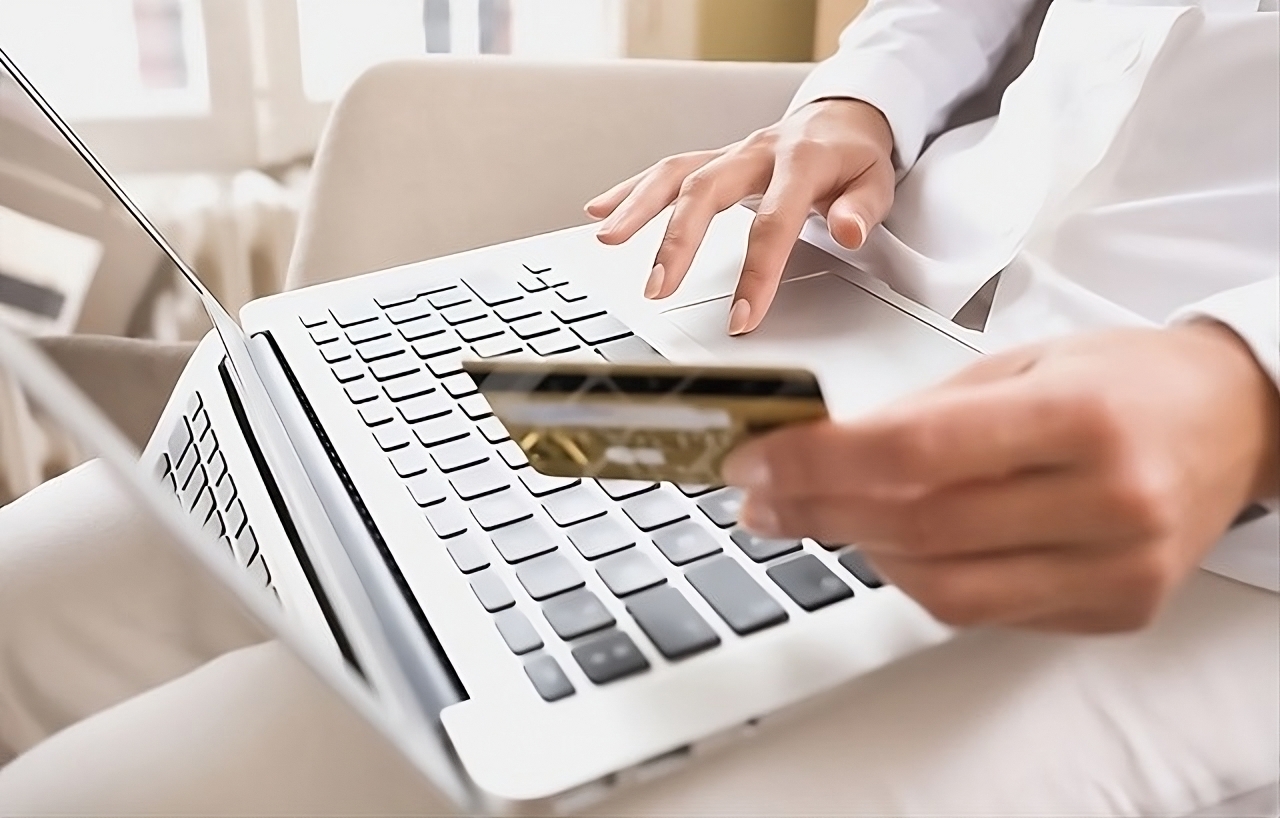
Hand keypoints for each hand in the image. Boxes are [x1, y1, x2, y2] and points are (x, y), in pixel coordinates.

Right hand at [585, 99, 894, 334]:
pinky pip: (667, 171)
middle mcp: (757, 152)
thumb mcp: (878, 181)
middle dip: (677, 241)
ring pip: (676, 175)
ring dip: (638, 207)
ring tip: (607, 239)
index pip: (774, 222)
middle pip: (706, 191)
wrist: (843, 117)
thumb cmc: (855, 158)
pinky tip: (600, 210)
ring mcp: (731, 154)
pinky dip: (630, 190)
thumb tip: (848, 231)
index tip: (742, 318)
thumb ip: (862, 209)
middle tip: (657, 287)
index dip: (757, 273)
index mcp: (801, 161)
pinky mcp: (714, 160)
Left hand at [721, 324, 1279, 631]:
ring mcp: (1116, 570)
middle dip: (817, 513)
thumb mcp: (1025, 363)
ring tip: (820, 515)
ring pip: (943, 589)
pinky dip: (922, 579)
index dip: (818, 462)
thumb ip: (925, 412)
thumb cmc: (1126, 381)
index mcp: (1080, 419)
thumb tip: (819, 450)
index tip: (755, 461)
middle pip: (919, 527)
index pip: (916, 450)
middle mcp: (1107, 503)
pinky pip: (984, 612)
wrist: (1235, 423)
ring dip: (862, 551)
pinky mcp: (1115, 611)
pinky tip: (895, 543)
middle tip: (759, 498)